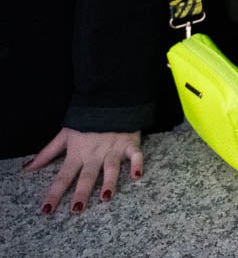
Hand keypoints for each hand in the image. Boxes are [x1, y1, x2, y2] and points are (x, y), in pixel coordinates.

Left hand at [23, 128, 142, 214]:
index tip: (47, 210)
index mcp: (77, 154)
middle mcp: (94, 154)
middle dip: (81, 193)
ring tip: (106, 197)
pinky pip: (135, 156)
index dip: (54, 193)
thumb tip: (26, 168)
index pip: (63, 177)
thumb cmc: (87, 121)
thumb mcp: (64, 135)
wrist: (110, 101)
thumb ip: (47, 153)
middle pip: (87, 176)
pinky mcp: (130, 144)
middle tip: (77, 209)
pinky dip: (137, 165)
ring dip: (109, 182)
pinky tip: (137, 176)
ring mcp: (113, 149)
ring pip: (110, 168)